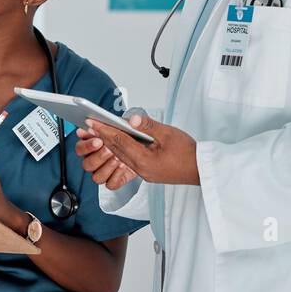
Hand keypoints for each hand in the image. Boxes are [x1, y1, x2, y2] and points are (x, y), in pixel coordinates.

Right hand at [75, 126, 139, 189]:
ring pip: (96, 176)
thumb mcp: (139, 126)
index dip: (86, 144)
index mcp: (94, 144)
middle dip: (97, 156)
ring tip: (118, 159)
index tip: (98, 139)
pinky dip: (117, 176)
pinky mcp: (115, 180)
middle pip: (86, 164)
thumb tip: (134, 120)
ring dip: (107, 167)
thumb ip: (137, 122)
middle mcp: (97, 159)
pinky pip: (110, 184)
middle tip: (108, 149)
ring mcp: (105, 170)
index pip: (80, 147)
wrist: (150, 153)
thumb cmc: (139, 138)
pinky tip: (124, 167)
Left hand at [84, 113, 199, 185]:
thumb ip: (149, 126)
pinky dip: (121, 150)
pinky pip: (128, 160)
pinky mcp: (147, 172)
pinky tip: (117, 143)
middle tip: (89, 125)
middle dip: (102, 136)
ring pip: (121, 156)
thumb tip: (133, 119)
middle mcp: (140, 169)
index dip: (104, 130)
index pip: (119, 142)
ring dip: (110, 144)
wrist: (201, 170)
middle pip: (116, 150)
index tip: (92, 121)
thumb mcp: (169, 134)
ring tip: (100, 132)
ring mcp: (143, 172)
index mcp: (144, 161)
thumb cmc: (189, 153)